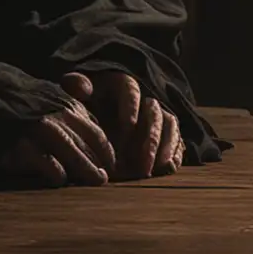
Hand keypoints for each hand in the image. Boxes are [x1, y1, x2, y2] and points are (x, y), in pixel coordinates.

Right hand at [0, 96, 116, 186]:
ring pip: (76, 156)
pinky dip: (58, 175)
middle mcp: (57, 117)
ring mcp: (41, 131)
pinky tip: (59, 180)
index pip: (96, 131)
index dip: (105, 149)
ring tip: (95, 182)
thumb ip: (70, 108)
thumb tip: (94, 126)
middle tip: (104, 178)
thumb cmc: (16, 100)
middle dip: (100, 163)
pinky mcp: (24, 147)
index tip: (109, 162)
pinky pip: (50, 167)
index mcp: (66, 105)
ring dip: (87, 171)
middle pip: (90, 145)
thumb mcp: (48, 95)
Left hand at [61, 71, 181, 179]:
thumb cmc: (87, 101)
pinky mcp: (164, 133)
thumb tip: (82, 88)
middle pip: (154, 113)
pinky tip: (169, 168)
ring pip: (169, 126)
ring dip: (167, 147)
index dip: (130, 107)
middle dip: (151, 138)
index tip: (127, 125)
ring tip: (161, 168)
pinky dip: (176, 152)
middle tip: (144, 162)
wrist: (96, 112)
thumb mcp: (77, 90)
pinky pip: (177, 139)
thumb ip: (76, 86)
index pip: (131, 90)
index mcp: (122, 85)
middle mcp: (144, 98)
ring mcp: (156, 116)